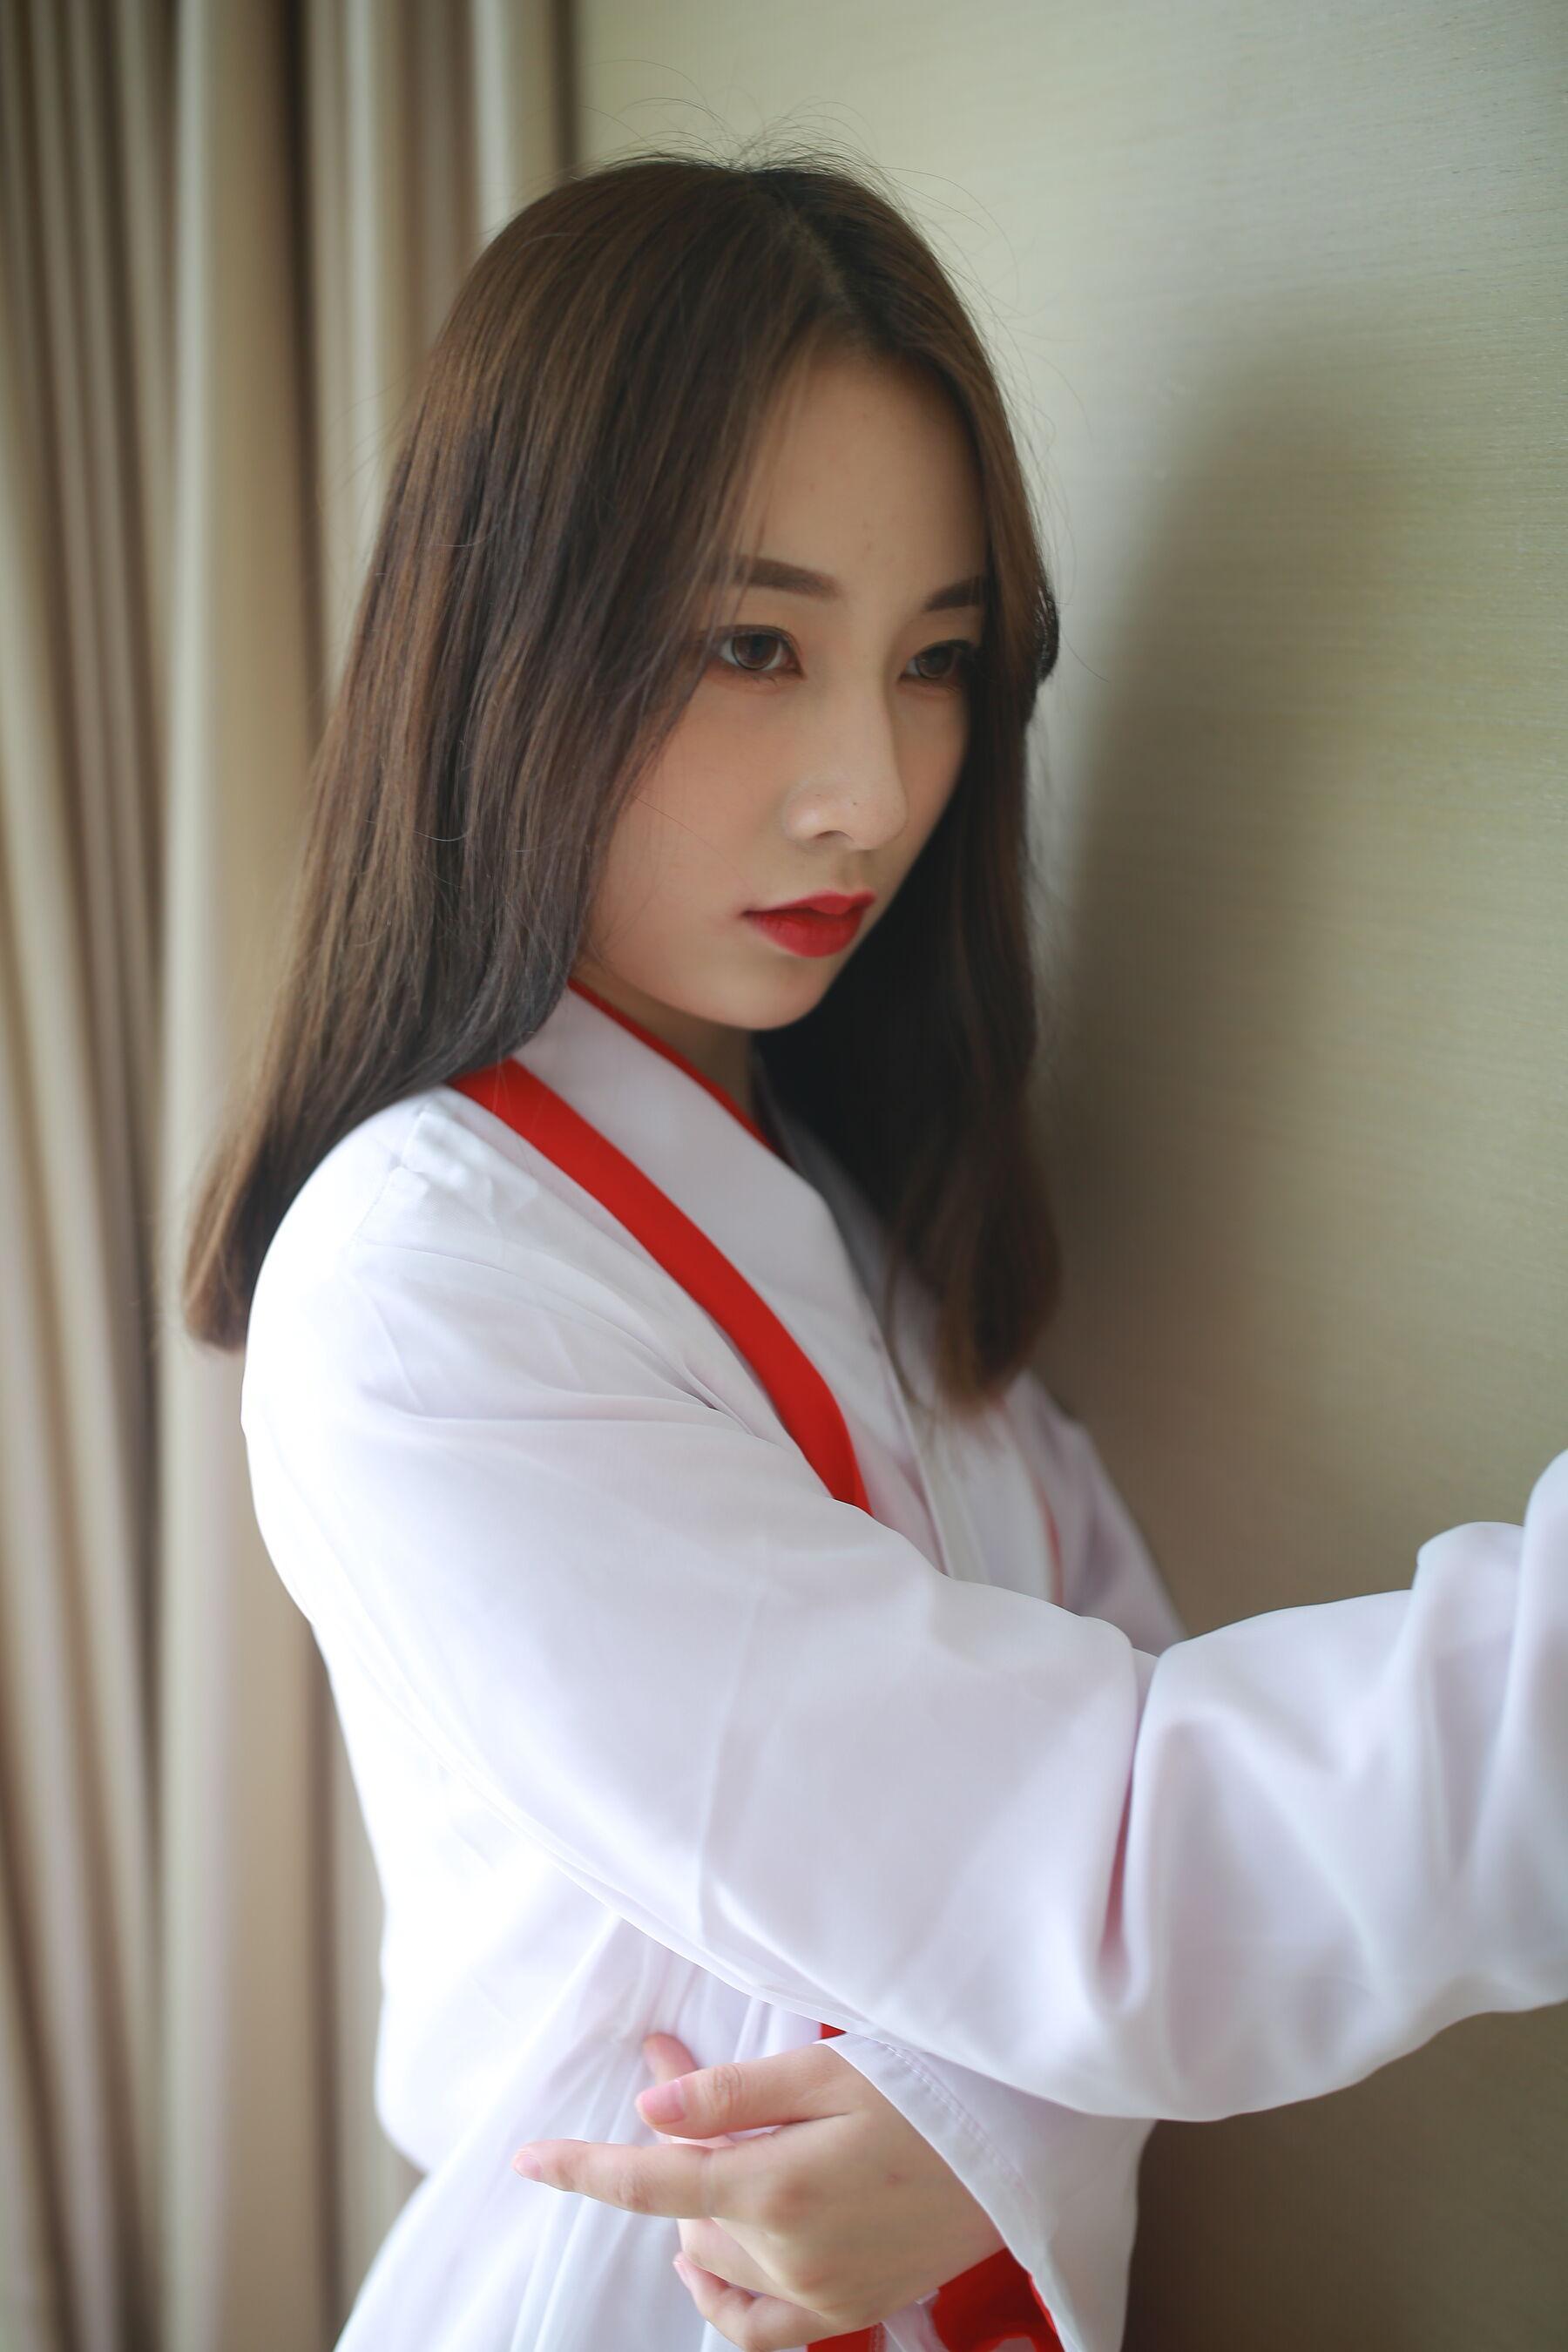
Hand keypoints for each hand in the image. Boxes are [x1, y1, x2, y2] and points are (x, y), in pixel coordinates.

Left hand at [511, 2033, 1004, 2349]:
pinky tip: (710, 2257)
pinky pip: (756, 2327)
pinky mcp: (845, 2310)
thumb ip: (729, 2094)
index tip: (529, 2159)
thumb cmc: (926, 2093)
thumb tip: (648, 2109)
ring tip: (730, 2150)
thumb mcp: (827, 2071)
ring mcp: (817, 2294)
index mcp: (774, 2186)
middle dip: (673, 2148)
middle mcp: (787, 2255)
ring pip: (714, 2258)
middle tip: (687, 2083)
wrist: (1016, 2153)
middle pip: (684, 2211)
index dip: (581, 2170)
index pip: (649, 2181)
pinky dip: (721, 2293)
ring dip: (702, 2209)